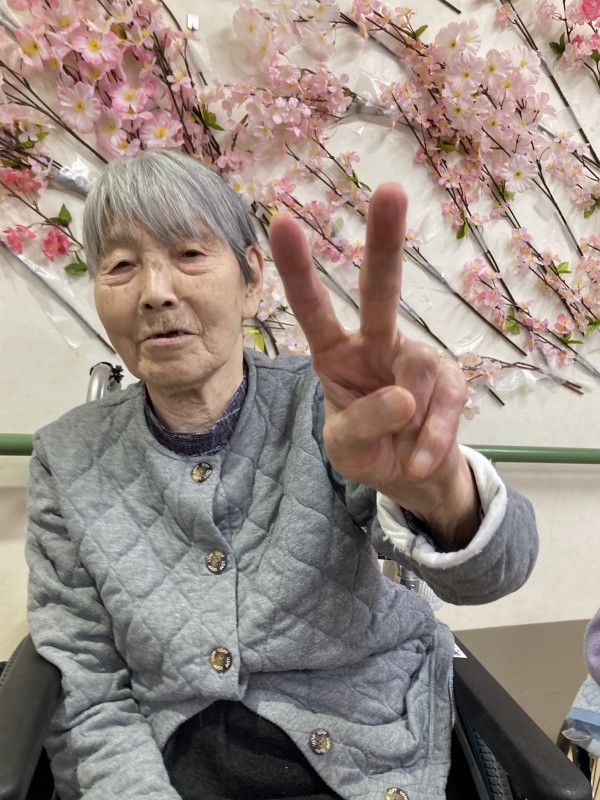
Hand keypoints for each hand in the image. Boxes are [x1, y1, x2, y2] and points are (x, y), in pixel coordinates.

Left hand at [268, 184, 478, 549]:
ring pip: (419, 363)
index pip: (313, 309)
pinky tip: (422, 458)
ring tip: (408, 455)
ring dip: (414, 418)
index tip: (280, 221)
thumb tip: (404, 397)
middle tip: (390, 191)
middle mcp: (374, 343)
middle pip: (380, 290)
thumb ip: (361, 425)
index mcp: (335, 354)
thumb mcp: (346, 449)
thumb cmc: (368, 450)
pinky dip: (435, 435)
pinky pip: (448, 398)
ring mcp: (414, 357)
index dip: (298, 269)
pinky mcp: (449, 379)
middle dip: (384, 242)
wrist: (413, 477)